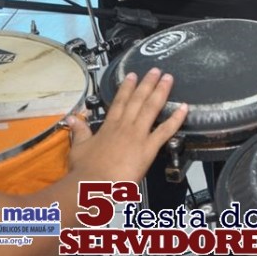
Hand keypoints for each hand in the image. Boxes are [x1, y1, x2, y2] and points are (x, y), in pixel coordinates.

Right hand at [66, 68, 187, 183]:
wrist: (93, 185)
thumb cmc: (85, 170)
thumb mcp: (78, 148)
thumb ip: (79, 131)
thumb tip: (72, 118)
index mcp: (109, 126)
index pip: (120, 102)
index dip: (127, 87)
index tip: (133, 75)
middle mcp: (125, 126)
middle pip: (138, 100)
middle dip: (148, 83)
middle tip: (156, 71)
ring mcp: (138, 135)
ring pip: (152, 108)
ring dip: (161, 92)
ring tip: (168, 78)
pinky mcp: (149, 148)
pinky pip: (165, 130)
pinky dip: (176, 119)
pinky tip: (184, 108)